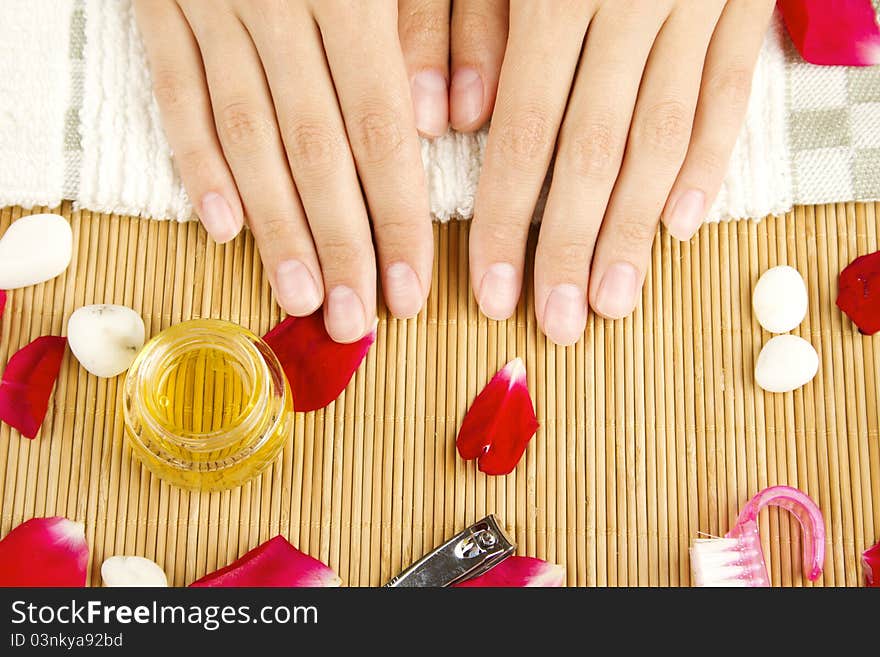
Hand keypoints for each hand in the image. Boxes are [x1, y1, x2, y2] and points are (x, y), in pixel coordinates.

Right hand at [134, 0, 449, 341]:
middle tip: (353, 321)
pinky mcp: (160, 1)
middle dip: (339, 246)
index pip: (381, 133)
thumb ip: (422, 23)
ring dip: (274, 226)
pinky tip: (223, 227)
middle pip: (314, 152)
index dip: (396, 221)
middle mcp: (278, 5)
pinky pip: (175, 92)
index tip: (408, 293)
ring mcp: (212, 6)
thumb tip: (435, 126)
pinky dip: (197, 163)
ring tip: (300, 295)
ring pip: (246, 137)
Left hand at [453, 0, 775, 344]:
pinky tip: (680, 226)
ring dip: (635, 229)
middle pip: (594, 154)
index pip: (523, 134)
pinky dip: (706, 164)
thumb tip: (456, 120)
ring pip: (662, 139)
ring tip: (613, 300)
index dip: (505, 222)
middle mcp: (630, 6)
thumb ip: (471, 22)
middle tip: (558, 323)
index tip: (492, 292)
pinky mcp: (743, 1)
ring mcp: (695, 6)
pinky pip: (728, 95)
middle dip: (571, 248)